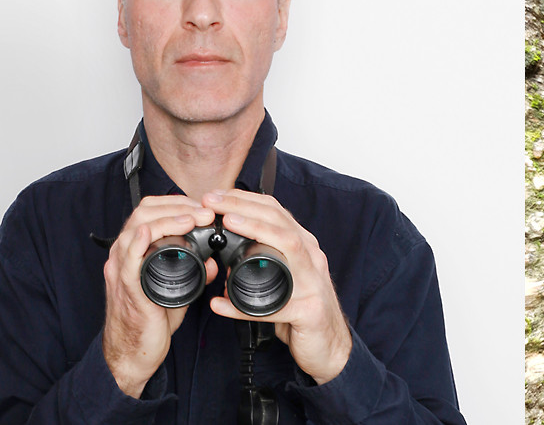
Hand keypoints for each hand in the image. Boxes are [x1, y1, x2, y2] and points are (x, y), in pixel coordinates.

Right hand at [102, 195, 217, 396]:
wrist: (135, 353)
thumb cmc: (150, 321)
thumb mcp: (176, 291)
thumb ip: (193, 273)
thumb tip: (212, 260)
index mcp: (135, 252)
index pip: (151, 212)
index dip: (178, 203)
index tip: (203, 206)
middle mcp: (124, 256)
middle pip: (144, 213)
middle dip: (178, 206)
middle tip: (205, 211)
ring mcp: (122, 271)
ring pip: (137, 230)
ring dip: (168, 219)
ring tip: (194, 218)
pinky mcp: (127, 289)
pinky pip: (127, 261)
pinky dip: (138, 243)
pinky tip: (150, 233)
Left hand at [201, 189, 352, 383]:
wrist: (330, 348)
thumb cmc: (303, 314)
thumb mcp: (285, 282)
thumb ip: (264, 267)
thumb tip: (222, 266)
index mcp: (303, 249)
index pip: (277, 213)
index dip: (246, 199)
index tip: (216, 195)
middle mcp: (311, 259)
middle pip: (281, 222)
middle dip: (245, 206)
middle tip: (213, 201)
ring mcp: (313, 283)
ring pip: (288, 247)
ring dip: (257, 229)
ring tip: (229, 222)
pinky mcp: (309, 311)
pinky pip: (275, 307)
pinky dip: (244, 305)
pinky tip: (222, 304)